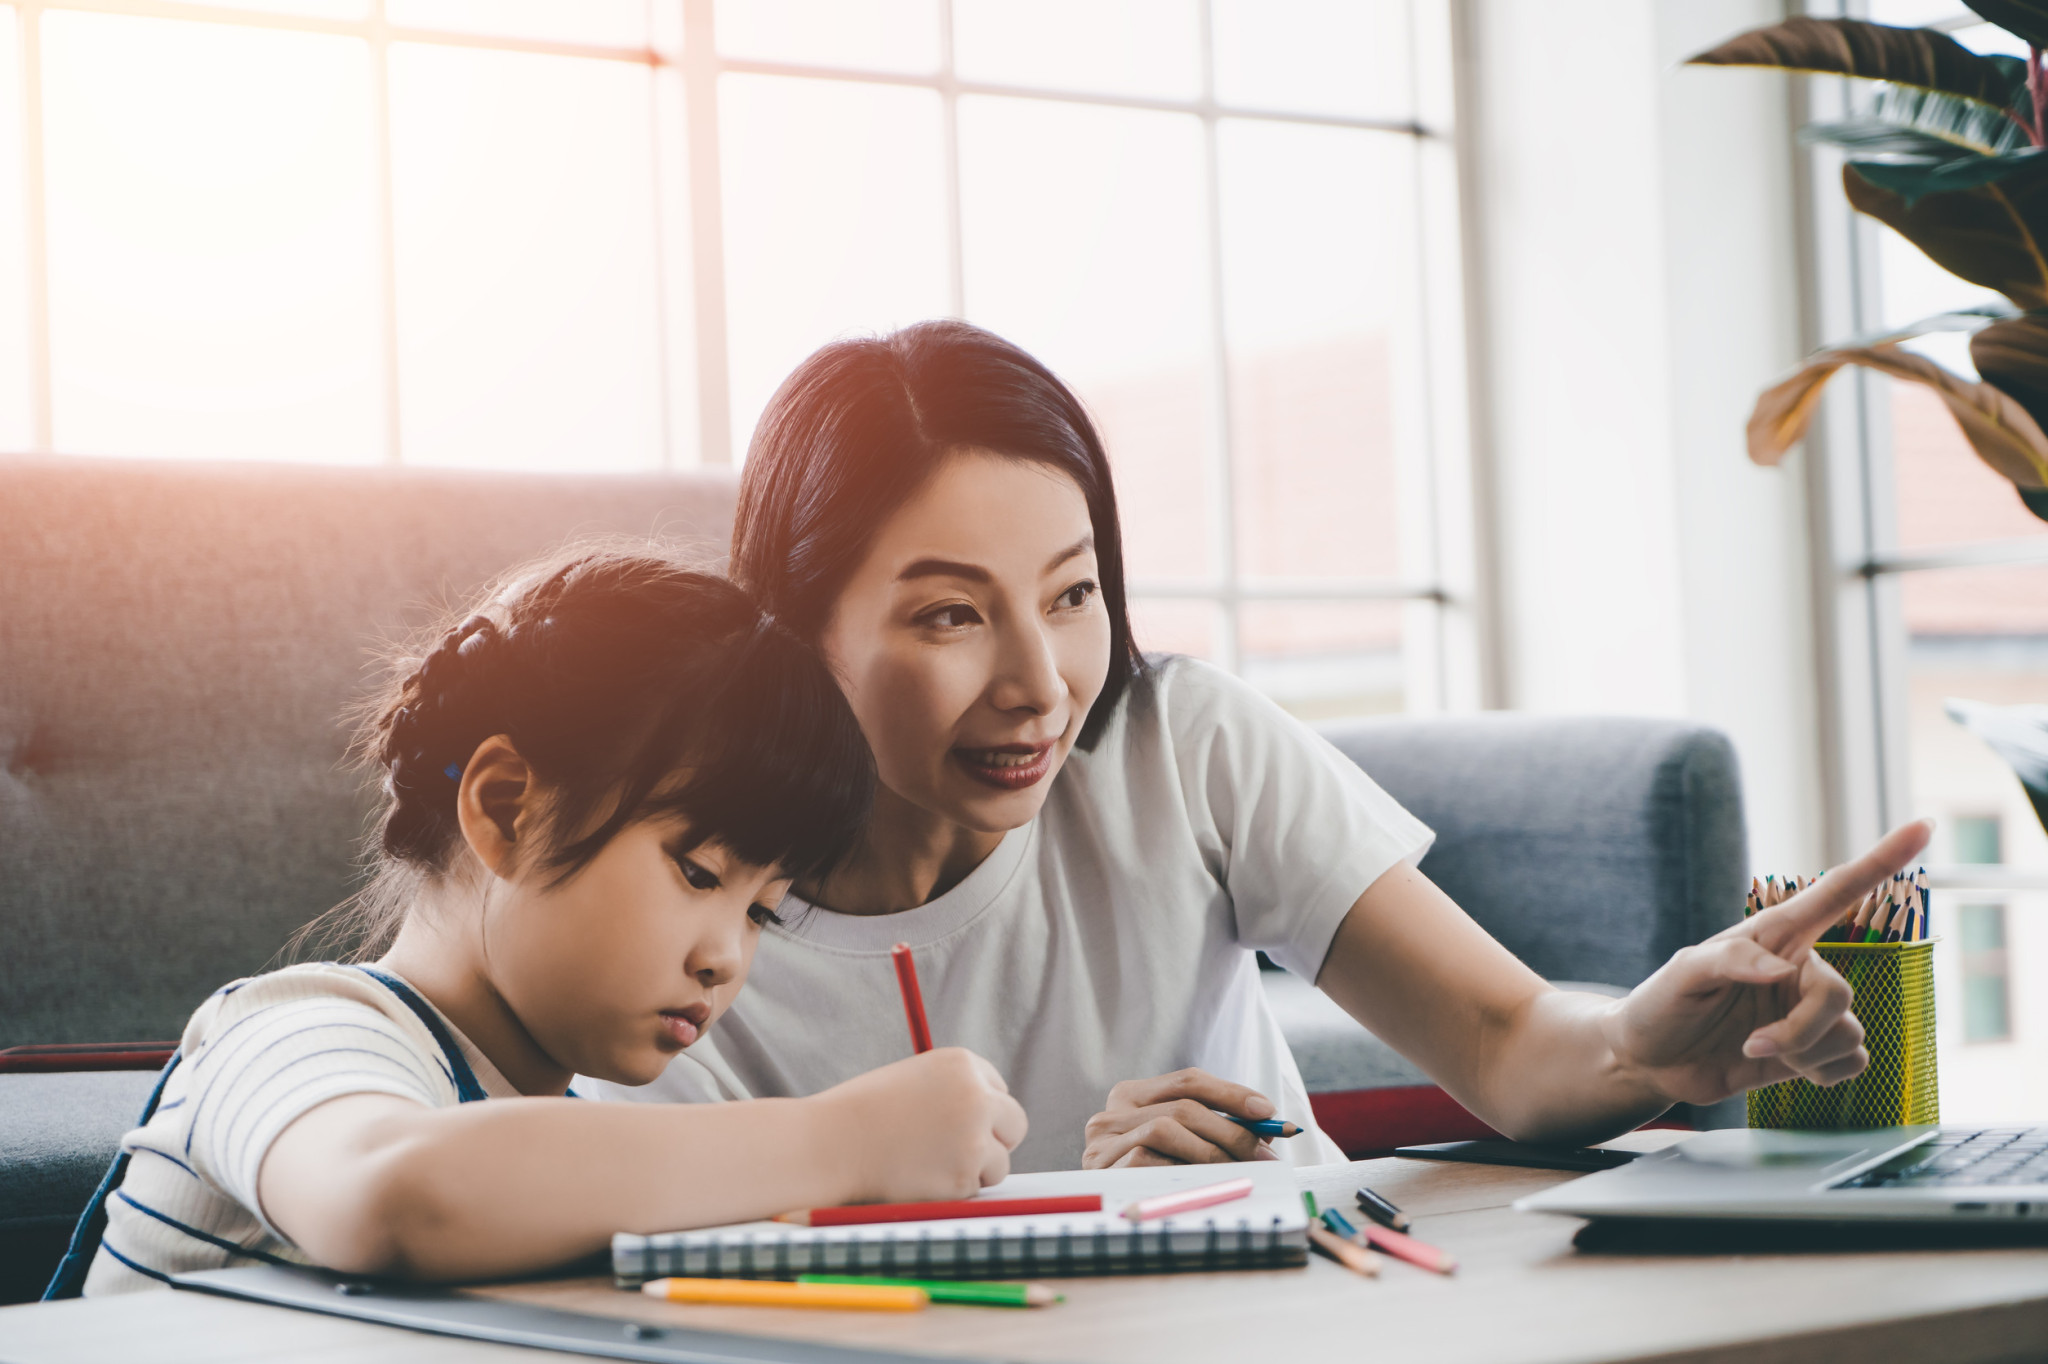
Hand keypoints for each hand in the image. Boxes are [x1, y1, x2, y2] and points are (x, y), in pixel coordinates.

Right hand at [815, 1048, 1026, 1203]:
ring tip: (927, 1165)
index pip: (997, 1088)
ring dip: (974, 1169)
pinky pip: (975, 1189)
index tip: (960, 1122)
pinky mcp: (964, 1176)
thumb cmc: (862, 1114)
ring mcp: (974, 1138)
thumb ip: (952, 1092)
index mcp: (962, 1063)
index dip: (980, 1109)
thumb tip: (989, 1118)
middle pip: (1014, 1123)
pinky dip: (952, 1190)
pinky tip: (918, 1179)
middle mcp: (976, 1096)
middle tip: (964, 1151)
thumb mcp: (913, 1082)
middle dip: (996, 1139)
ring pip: (999, 1162)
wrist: (828, 1145)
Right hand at [1082, 1068, 1282, 1167]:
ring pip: (1167, 1130)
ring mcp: (1102, 1143)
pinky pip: (1151, 1162)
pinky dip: (1184, 1171)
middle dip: (1231, 1129)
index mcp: (1131, 1098)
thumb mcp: (1177, 1147)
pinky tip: (1202, 1184)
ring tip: (1240, 1172)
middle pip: (1183, 1107)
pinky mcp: (1102, 1170)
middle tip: (1265, 1152)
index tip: (1266, 1110)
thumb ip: (1211, 1130)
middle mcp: (1111, 1115)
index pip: (1188, 1081)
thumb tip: (1264, 1132)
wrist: (1106, 1229)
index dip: (1231, 1093)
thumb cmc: (1150, 1184)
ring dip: (1212, 1151)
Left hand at [1605, 820, 1933, 1105]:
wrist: (1651, 1062)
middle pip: (1838, 994)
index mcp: (1772, 935)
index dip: (1881, 860)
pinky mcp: (1812, 1049)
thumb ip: (1728, 962)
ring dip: (1804, 1055)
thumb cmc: (1660, 1007)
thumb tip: (1783, 969)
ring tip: (1756, 1050)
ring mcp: (1807, 1009)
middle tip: (1754, 1044)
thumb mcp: (1682, 974)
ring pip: (1848, 1033)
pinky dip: (1822, 1074)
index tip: (1922, 827)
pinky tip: (1786, 1069)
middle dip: (1801, 1030)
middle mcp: (1798, 967)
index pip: (1836, 892)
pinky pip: (1854, 1062)